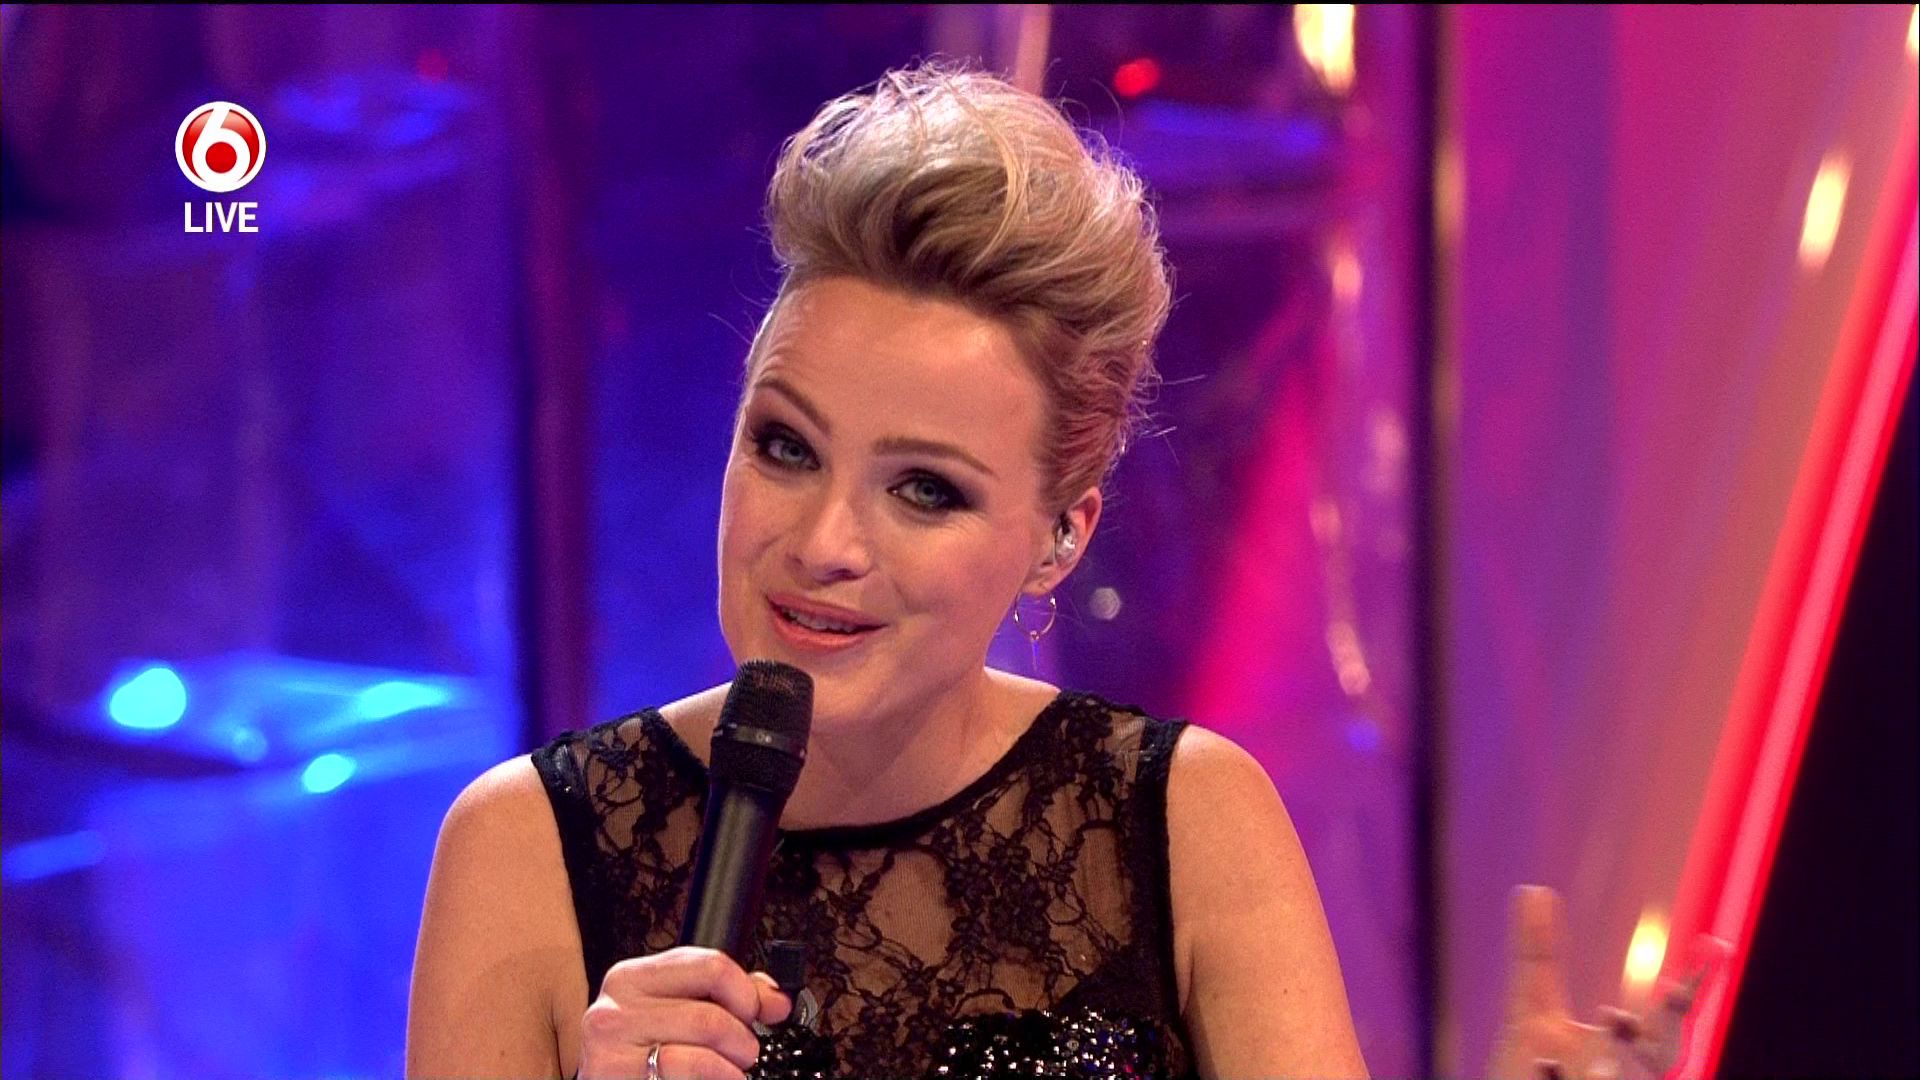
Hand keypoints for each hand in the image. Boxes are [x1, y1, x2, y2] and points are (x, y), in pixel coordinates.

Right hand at [578, 946, 792, 1079]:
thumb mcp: (673, 1015)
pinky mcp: (617, 1079)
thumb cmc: (638, 1057)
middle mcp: (615, 1011)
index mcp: (630, 979)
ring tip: (732, 1073)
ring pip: (702, 1053)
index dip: (746, 994)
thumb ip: (724, 997)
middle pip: (710, 1016)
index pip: (710, 966)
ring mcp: (611, 1051)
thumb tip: (776, 1000)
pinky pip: (688, 1076)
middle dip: (742, 1039)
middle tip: (745, 1053)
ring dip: (732, 1068)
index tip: (759, 1013)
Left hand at [1487, 885, 1730, 1079]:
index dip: (1697, 983)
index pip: (1673, 1016)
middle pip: (1664, 1059)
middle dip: (1652, 1039)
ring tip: (1602, 1053)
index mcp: (1631, 1052)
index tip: (1716, 945)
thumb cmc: (1527, 1072)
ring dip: (1618, 1071)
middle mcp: (1632, 1079)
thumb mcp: (1529, 1009)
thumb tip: (1532, 889)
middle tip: (1624, 1013)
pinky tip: (1542, 1064)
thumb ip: (1536, 953)